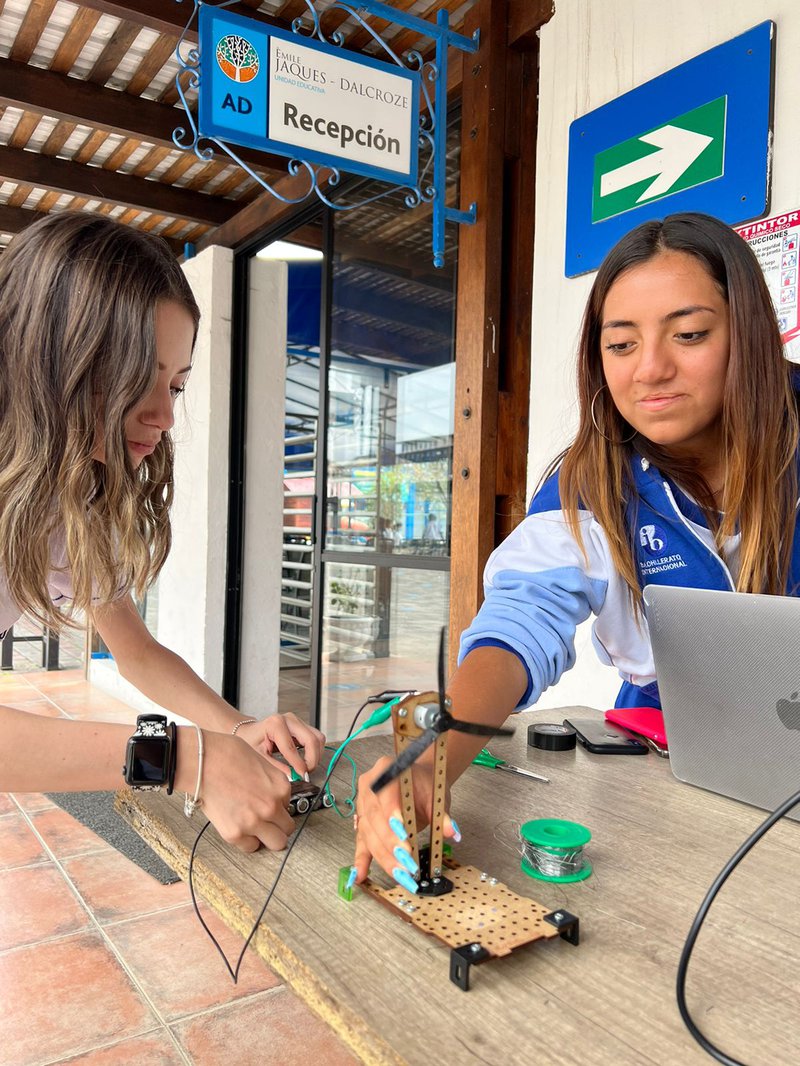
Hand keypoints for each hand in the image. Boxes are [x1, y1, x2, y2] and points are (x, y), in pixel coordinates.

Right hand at [194, 731, 294, 851]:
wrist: (203, 762)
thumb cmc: (227, 755)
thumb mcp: (262, 763)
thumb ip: (271, 784)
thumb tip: (274, 796)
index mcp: (280, 787)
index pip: (289, 806)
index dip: (278, 806)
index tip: (268, 806)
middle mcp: (271, 806)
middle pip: (288, 829)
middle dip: (279, 826)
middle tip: (267, 823)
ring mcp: (254, 822)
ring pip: (276, 843)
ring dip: (267, 837)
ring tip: (254, 828)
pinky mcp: (234, 834)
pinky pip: (250, 847)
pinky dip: (246, 840)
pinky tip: (239, 827)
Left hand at [235, 714, 324, 779]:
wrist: (249, 731)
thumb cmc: (251, 741)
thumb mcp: (259, 756)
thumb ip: (276, 766)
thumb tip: (293, 777)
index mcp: (275, 724)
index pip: (292, 747)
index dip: (299, 764)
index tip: (302, 776)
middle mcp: (289, 719)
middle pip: (312, 740)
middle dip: (312, 759)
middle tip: (306, 773)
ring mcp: (297, 721)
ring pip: (318, 738)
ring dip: (316, 755)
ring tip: (306, 767)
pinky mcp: (302, 725)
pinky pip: (316, 737)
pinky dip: (315, 750)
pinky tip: (306, 759)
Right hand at [351, 756, 458, 890]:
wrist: (417, 778)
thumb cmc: (425, 783)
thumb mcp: (435, 794)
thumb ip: (441, 814)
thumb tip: (451, 831)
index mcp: (385, 770)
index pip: (385, 794)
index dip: (391, 815)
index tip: (403, 835)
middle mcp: (368, 788)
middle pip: (375, 818)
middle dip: (390, 843)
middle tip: (406, 860)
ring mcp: (362, 806)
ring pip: (369, 834)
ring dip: (385, 857)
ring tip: (400, 874)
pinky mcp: (363, 823)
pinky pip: (361, 843)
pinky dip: (362, 861)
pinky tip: (361, 876)